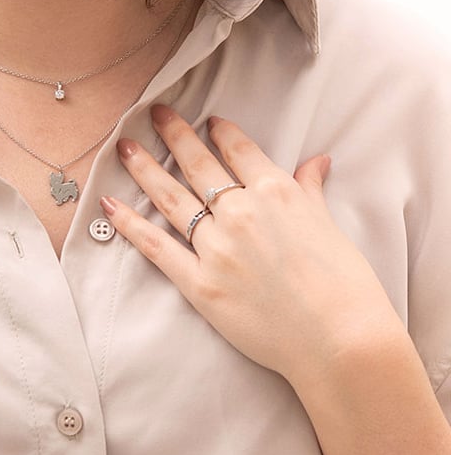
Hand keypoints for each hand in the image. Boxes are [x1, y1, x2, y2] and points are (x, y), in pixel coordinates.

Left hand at [101, 104, 405, 388]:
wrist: (342, 341)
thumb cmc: (345, 285)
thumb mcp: (329, 225)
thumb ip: (310, 190)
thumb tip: (316, 161)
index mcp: (275, 192)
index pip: (239, 150)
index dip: (220, 131)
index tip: (206, 120)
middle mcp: (240, 211)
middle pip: (197, 164)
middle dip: (174, 134)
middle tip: (154, 113)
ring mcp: (215, 246)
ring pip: (170, 197)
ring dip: (143, 168)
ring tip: (123, 147)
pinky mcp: (198, 283)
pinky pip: (155, 246)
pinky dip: (129, 223)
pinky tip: (109, 203)